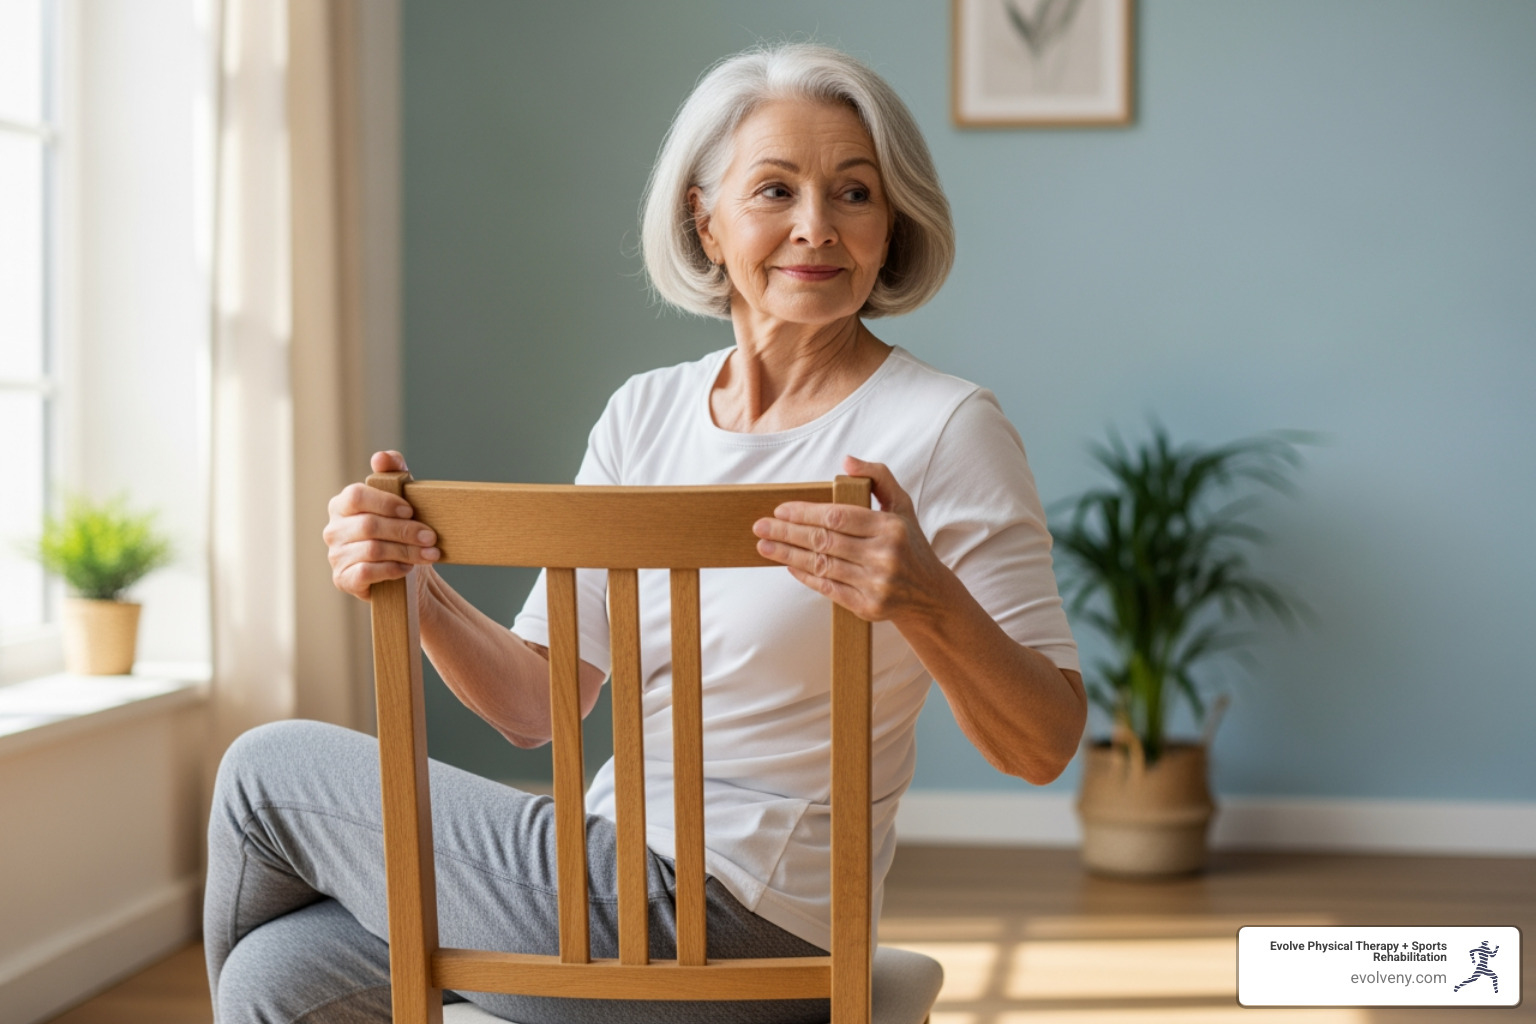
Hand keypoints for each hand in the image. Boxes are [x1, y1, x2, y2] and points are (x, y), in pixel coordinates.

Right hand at [323, 451, 440, 599]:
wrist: (405, 571)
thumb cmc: (401, 530)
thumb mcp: (402, 499)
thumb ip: (394, 473)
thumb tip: (381, 457)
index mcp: (343, 504)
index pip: (355, 496)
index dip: (384, 502)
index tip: (411, 510)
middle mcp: (334, 529)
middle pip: (369, 526)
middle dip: (405, 531)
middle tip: (431, 537)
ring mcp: (335, 555)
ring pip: (372, 550)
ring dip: (406, 552)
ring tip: (429, 554)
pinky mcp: (343, 579)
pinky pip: (366, 572)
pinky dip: (392, 569)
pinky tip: (407, 568)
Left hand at [752, 456, 952, 622]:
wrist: (928, 594)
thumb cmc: (909, 542)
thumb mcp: (902, 505)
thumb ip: (878, 477)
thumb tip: (847, 462)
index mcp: (890, 528)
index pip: (837, 517)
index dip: (805, 513)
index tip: (780, 510)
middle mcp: (884, 556)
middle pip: (824, 541)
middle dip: (787, 533)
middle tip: (761, 526)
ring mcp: (876, 584)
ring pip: (821, 565)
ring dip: (788, 555)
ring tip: (764, 546)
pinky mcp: (868, 607)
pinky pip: (828, 588)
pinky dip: (805, 576)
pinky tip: (788, 565)